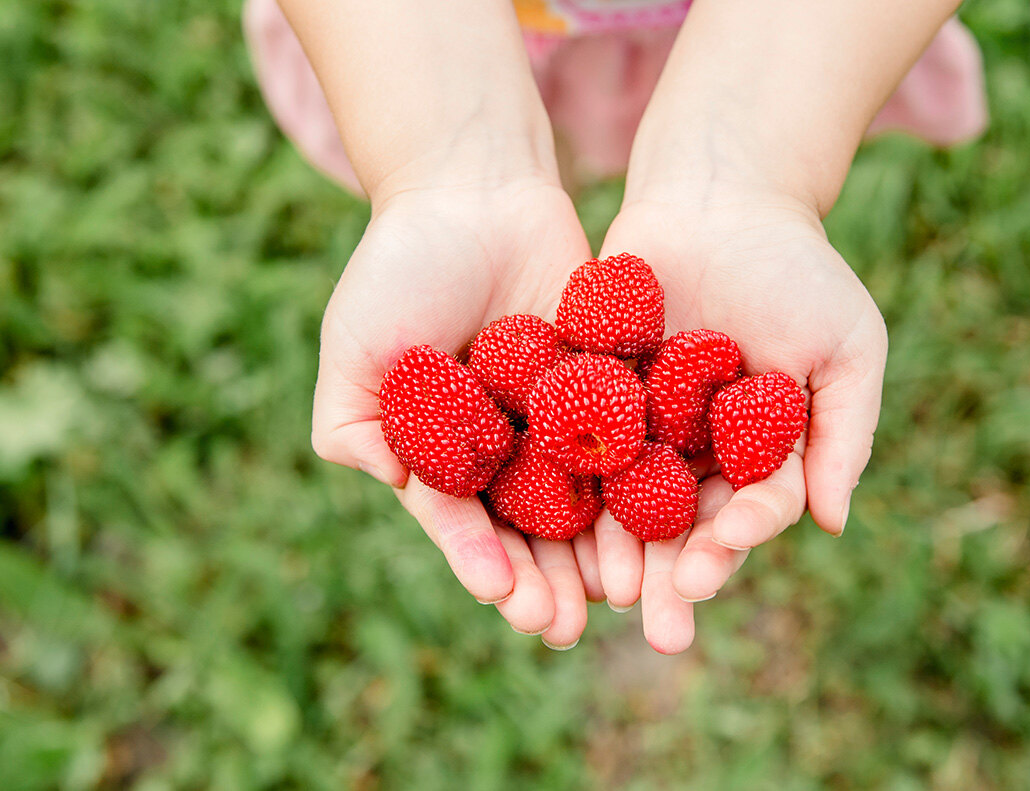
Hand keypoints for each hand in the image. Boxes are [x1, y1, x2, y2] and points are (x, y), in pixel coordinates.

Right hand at [310, 179, 604, 648]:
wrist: (473, 188)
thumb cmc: (401, 266)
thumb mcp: (356, 348)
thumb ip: (356, 428)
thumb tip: (399, 490)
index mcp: (447, 452)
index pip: (466, 523)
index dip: (483, 562)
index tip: (505, 598)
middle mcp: (507, 445)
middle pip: (531, 528)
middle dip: (547, 578)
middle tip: (566, 625)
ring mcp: (562, 418)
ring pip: (586, 499)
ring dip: (599, 551)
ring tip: (620, 595)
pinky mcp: (611, 384)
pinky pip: (631, 439)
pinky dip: (644, 481)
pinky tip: (664, 520)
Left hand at [595, 188, 887, 652]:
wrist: (717, 194)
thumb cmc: (796, 266)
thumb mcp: (846, 346)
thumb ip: (844, 432)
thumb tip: (833, 524)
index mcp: (760, 449)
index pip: (752, 509)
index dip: (740, 537)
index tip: (724, 557)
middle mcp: (699, 450)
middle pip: (687, 526)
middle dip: (677, 576)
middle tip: (660, 628)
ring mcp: (642, 426)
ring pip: (628, 501)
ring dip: (620, 551)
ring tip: (607, 595)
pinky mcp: (592, 396)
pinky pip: (580, 447)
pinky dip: (570, 485)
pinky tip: (552, 523)